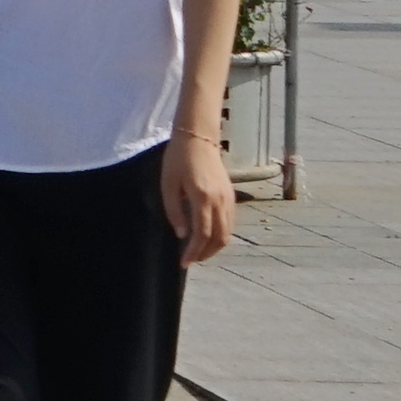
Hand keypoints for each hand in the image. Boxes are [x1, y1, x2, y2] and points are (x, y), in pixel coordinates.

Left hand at [161, 131, 237, 263]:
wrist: (198, 138)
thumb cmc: (178, 159)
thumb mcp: (168, 184)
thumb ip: (174, 211)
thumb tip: (182, 235)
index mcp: (202, 197)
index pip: (202, 233)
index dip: (193, 251)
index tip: (184, 262)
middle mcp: (220, 200)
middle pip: (219, 238)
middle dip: (205, 253)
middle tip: (191, 260)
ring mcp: (229, 198)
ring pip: (228, 232)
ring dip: (215, 247)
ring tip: (199, 252)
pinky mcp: (231, 196)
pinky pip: (230, 222)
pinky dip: (221, 235)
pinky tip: (208, 237)